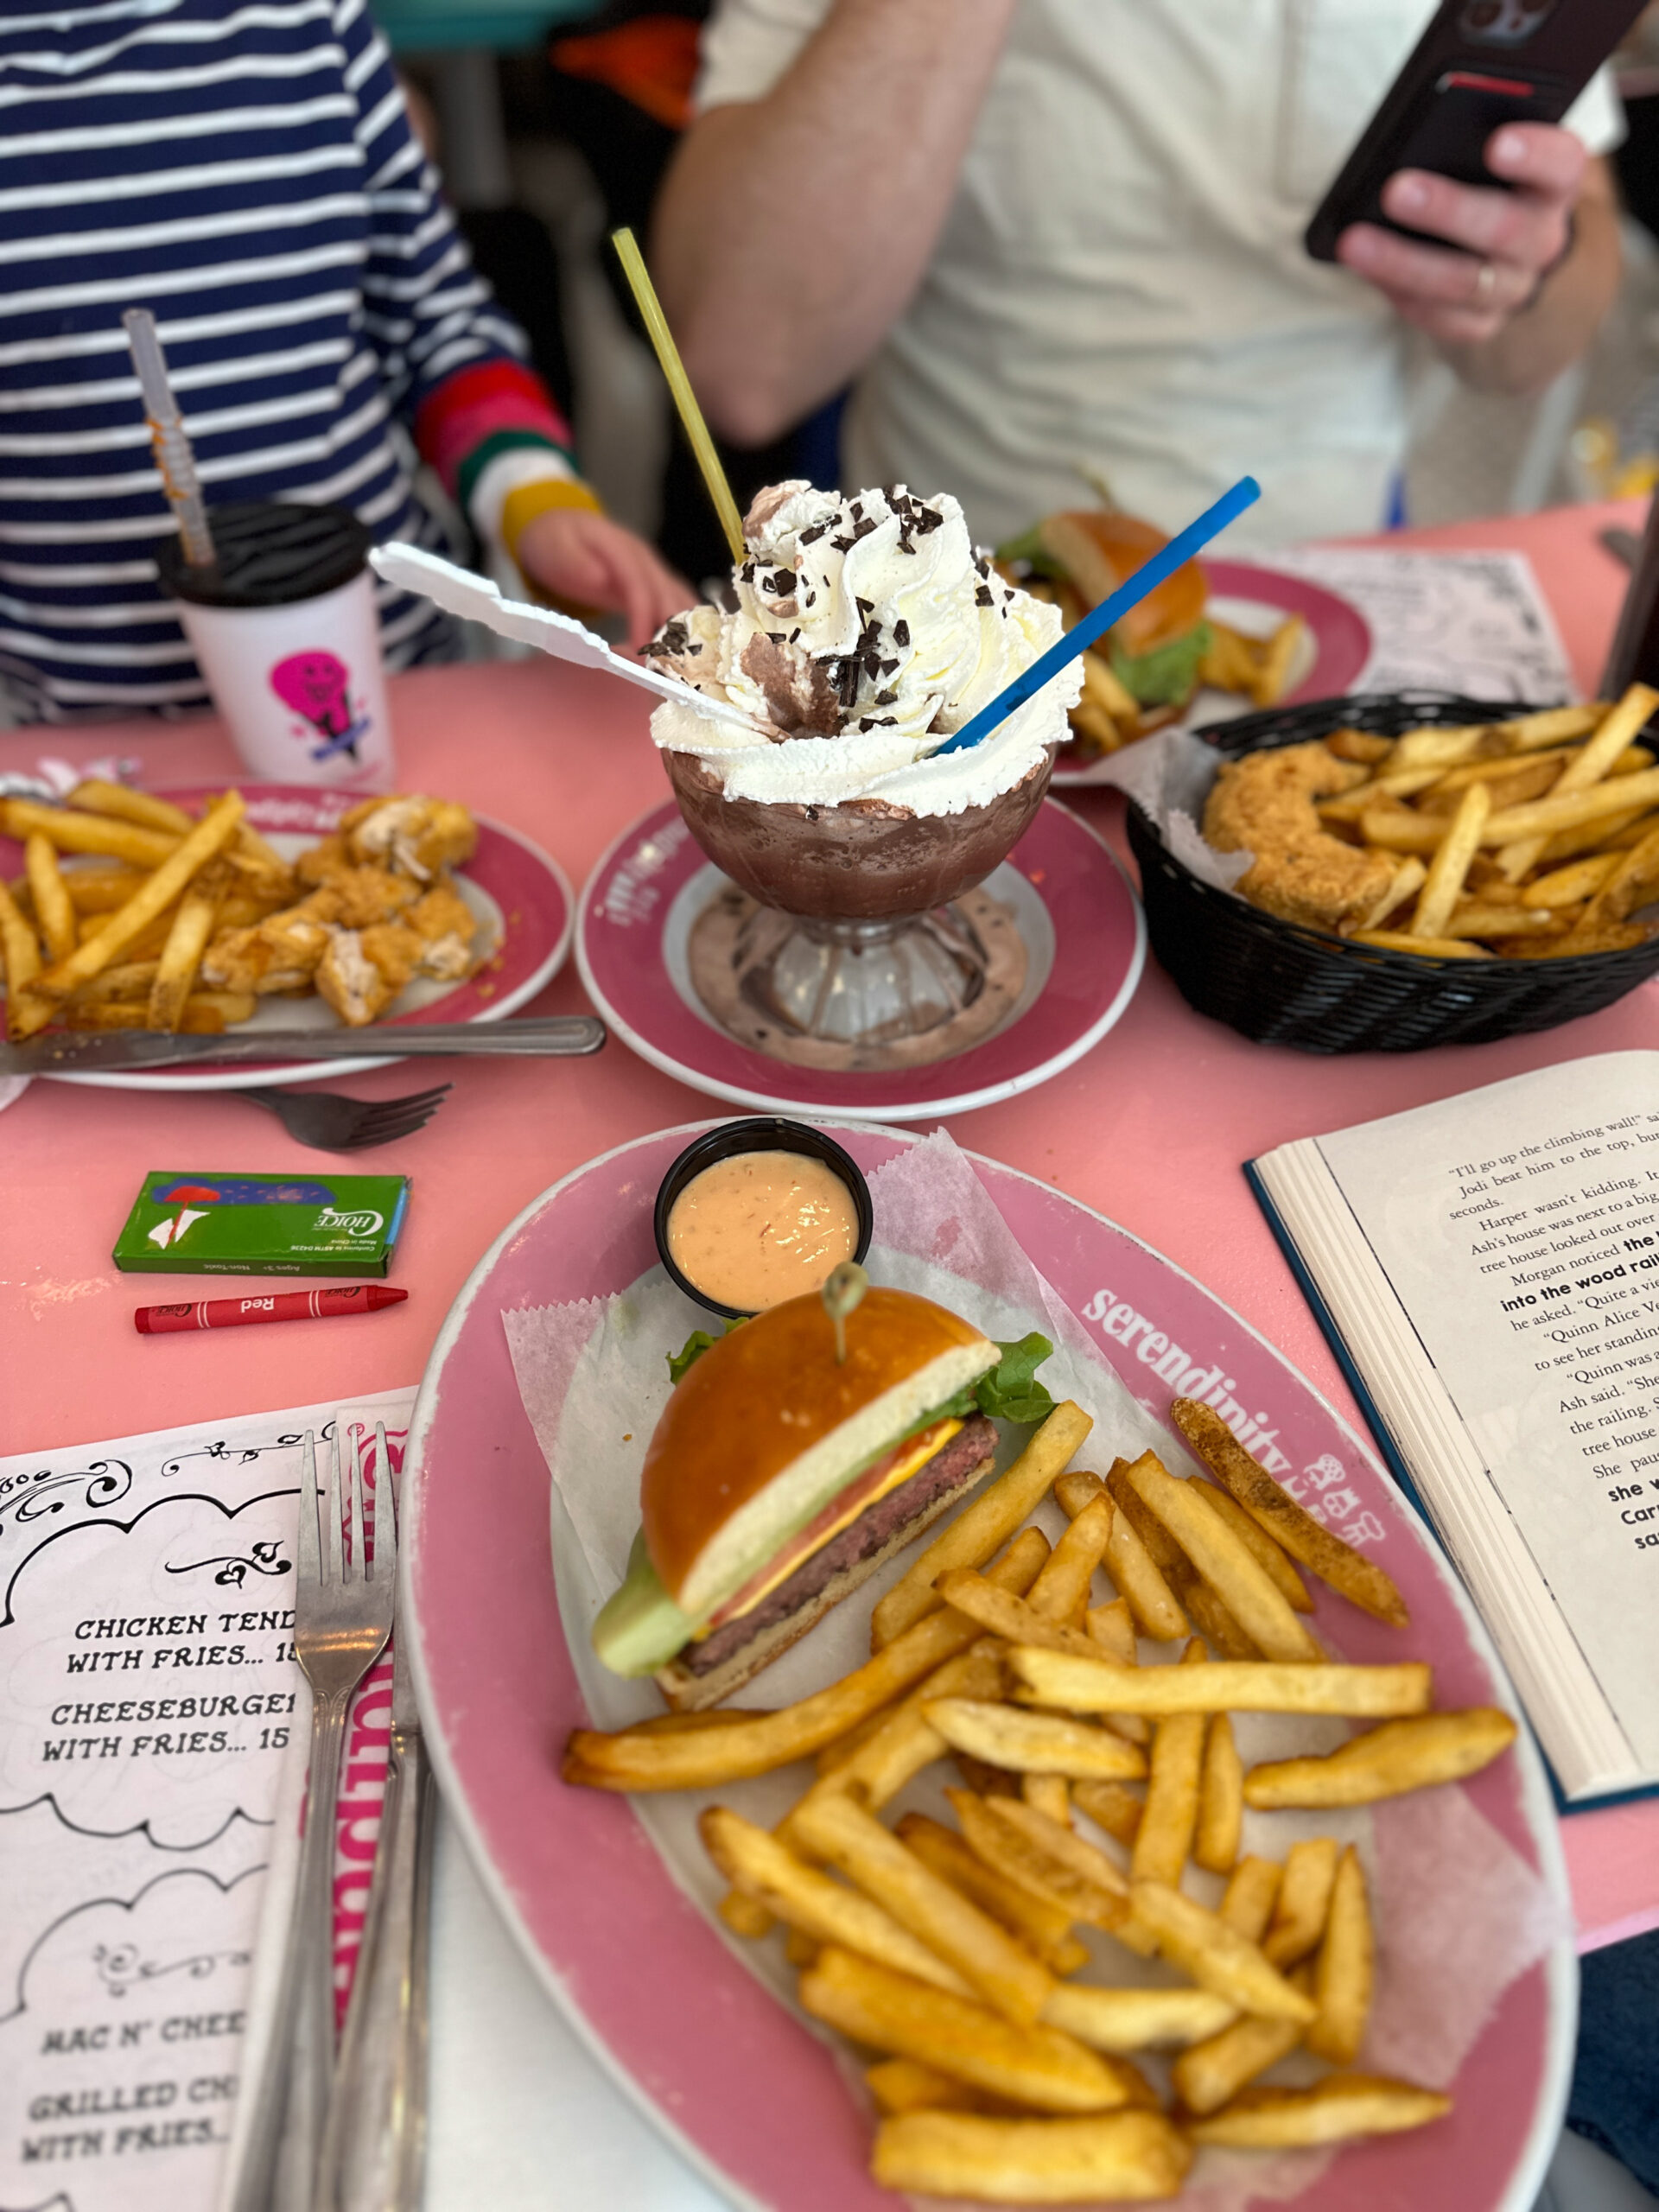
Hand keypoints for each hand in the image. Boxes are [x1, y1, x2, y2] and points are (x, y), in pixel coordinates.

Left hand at [513, 506, 692, 650]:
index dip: (644, 616)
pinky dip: (684, 629)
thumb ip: (574, 561)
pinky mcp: (653, 585)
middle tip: (662, 667)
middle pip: (669, 596)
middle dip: (669, 632)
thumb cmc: (555, 540)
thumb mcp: (555, 546)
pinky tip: (686, 654)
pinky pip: (677, 606)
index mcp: (621, 548)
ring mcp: (652, 571)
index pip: (640, 585)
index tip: (640, 646)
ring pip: (680, 602)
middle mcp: (644, 560)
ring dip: (682, 633)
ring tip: (675, 667)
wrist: (560, 527)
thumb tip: (599, 578)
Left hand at [1335, 123, 1582, 345]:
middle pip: (1505, 229)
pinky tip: (1366, 272)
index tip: (1497, 143)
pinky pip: (1443, 318)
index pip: (1560, 164)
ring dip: (1404, 262)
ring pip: (1465, 282)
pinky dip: (1401, 294)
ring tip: (1354, 241)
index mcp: (1555, 183)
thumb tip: (1414, 139)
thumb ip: (1469, 136)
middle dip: (1448, 210)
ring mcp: (1514, 286)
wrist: (1508, 250)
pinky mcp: (1483, 323)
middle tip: (1395, 190)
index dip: (1533, 155)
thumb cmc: (1488, 180)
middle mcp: (1543, 238)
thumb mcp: (1490, 151)